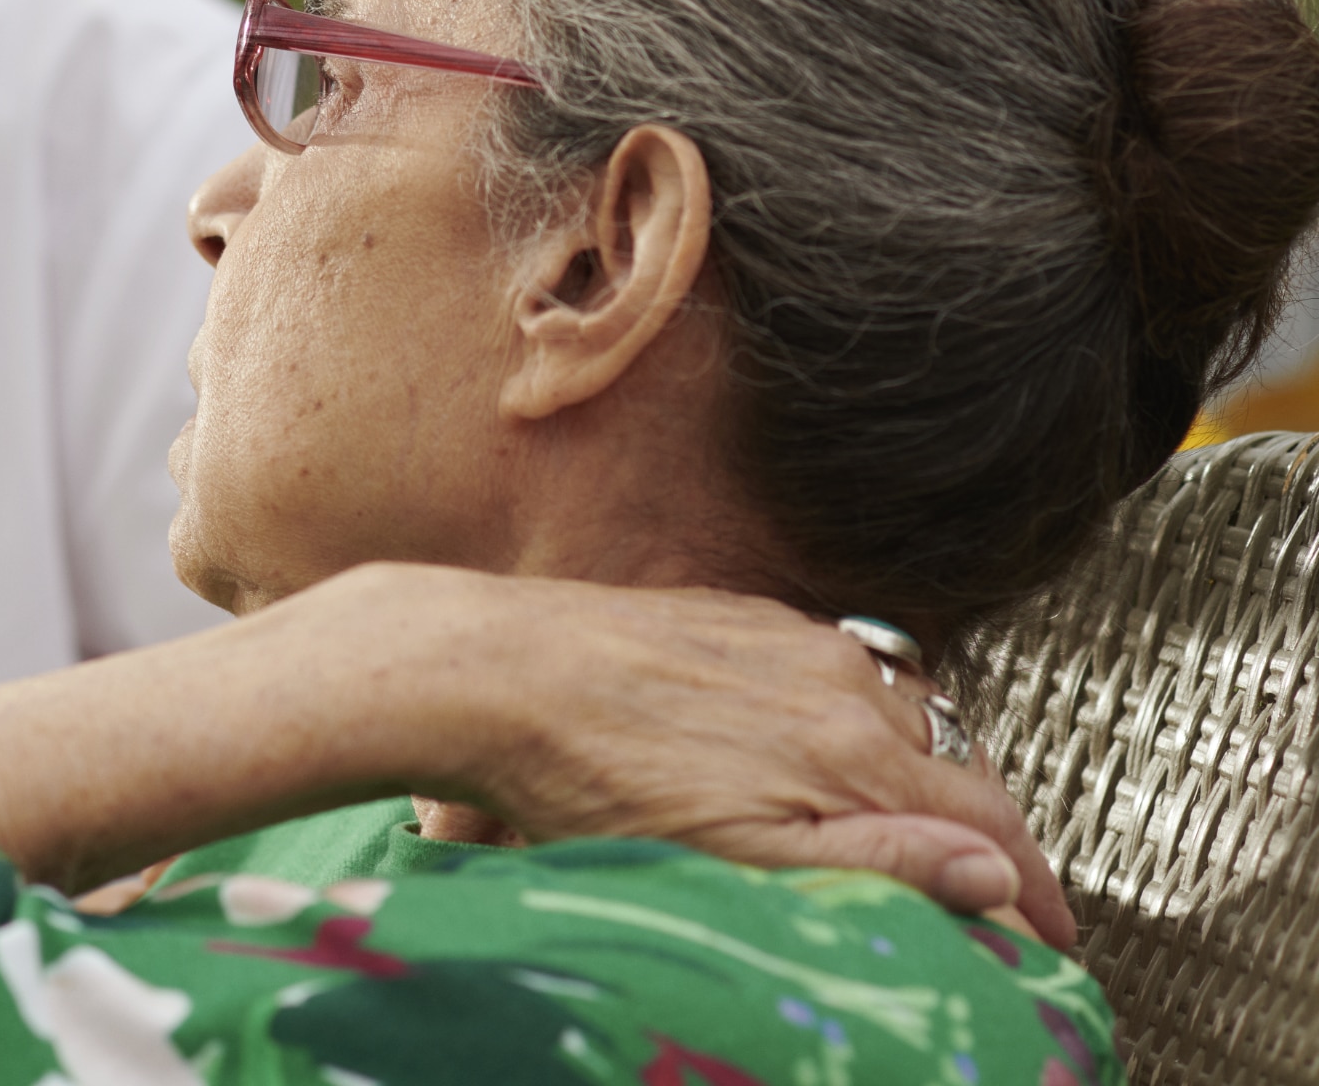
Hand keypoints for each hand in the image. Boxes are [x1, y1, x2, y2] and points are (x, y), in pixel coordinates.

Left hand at [366, 566, 1073, 949]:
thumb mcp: (742, 854)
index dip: (1030, 887)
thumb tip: (993, 873)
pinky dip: (867, 715)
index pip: (984, 819)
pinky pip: (839, 664)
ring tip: (930, 826)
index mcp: (850, 744)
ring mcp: (787, 636)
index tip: (1056, 939)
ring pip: (901, 705)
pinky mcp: (738, 616)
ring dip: (932, 767)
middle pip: (956, 757)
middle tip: (1004, 893)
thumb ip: (874, 858)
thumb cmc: (598, 778)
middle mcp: (836, 674)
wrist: (500, 670)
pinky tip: (835, 743)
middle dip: (991, 829)